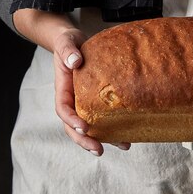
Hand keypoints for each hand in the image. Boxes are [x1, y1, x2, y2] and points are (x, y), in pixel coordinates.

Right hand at [53, 28, 130, 155]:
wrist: (74, 43)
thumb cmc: (68, 43)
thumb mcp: (66, 43)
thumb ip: (68, 51)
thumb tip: (75, 61)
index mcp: (63, 89)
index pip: (63, 110)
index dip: (71, 121)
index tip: (84, 128)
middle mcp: (73, 100)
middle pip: (74, 127)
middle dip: (85, 140)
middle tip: (98, 150)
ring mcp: (84, 103)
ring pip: (90, 127)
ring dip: (103, 139)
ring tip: (122, 147)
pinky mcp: (96, 102)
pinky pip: (103, 119)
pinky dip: (115, 130)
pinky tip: (129, 137)